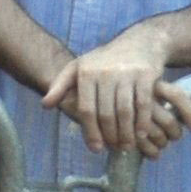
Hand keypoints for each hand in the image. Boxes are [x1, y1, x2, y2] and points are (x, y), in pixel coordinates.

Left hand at [46, 26, 190, 155]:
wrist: (139, 43)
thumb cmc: (104, 60)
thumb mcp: (79, 67)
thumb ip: (61, 86)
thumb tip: (45, 105)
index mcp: (84, 72)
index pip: (85, 108)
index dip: (90, 131)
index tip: (95, 148)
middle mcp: (104, 72)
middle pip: (105, 113)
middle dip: (110, 136)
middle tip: (114, 149)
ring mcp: (125, 74)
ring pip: (124, 111)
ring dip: (126, 133)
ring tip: (127, 146)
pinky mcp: (145, 76)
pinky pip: (143, 105)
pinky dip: (142, 122)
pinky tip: (141, 134)